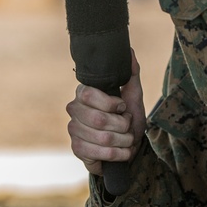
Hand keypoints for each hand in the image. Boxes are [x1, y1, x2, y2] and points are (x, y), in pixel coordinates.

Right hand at [67, 49, 146, 175]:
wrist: (127, 146)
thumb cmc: (128, 118)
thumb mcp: (133, 96)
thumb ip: (130, 74)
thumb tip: (130, 51)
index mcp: (84, 92)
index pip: (89, 95)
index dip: (111, 104)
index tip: (123, 107)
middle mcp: (74, 109)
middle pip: (98, 119)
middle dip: (123, 126)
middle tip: (127, 126)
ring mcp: (73, 130)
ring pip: (103, 138)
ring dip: (124, 141)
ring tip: (127, 139)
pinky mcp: (76, 149)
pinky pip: (100, 153)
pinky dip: (119, 154)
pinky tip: (122, 152)